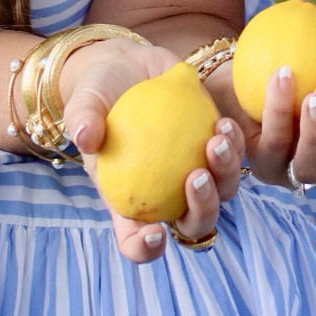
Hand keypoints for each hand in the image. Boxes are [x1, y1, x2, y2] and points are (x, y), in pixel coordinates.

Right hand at [56, 38, 249, 264]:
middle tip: (196, 176)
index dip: (145, 248)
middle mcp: (166, 194)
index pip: (135, 239)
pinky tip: (224, 124)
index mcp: (130, 200)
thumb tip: (85, 136)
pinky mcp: (213, 144)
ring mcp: (193, 170)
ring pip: (222, 192)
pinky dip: (233, 144)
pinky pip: (232, 154)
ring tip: (217, 141)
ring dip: (225, 174)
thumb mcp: (83, 103)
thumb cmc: (99, 93)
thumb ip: (82, 119)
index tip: (154, 234)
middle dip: (202, 210)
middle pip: (192, 224)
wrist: (127, 66)